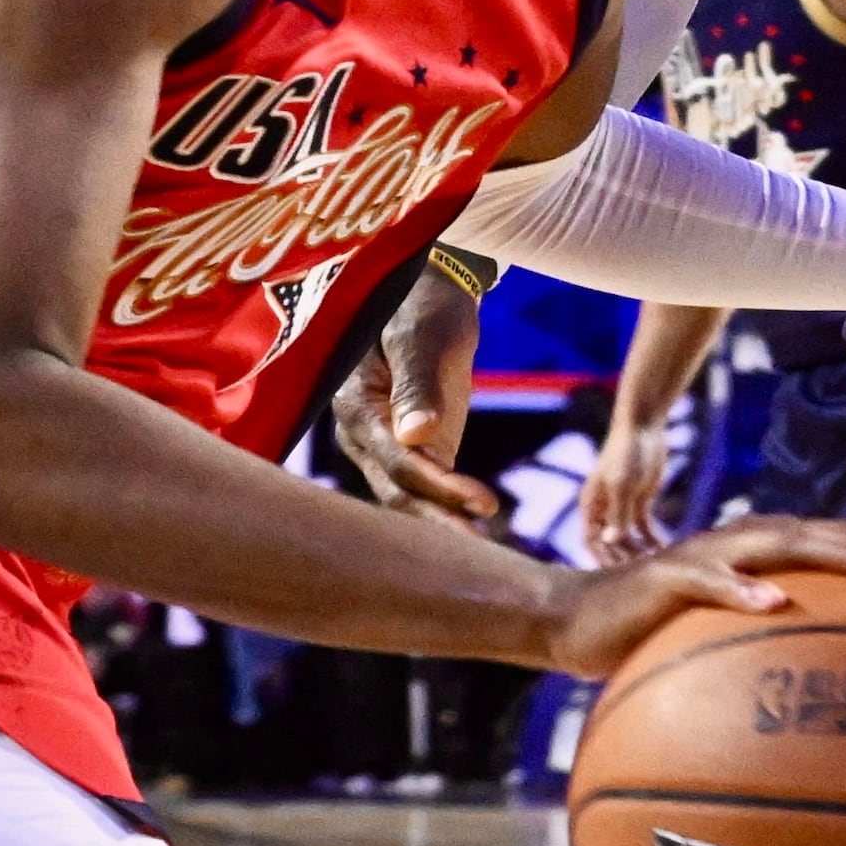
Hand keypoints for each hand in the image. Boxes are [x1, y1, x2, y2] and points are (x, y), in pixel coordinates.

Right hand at [332, 272, 497, 527]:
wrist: (428, 293)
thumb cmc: (423, 304)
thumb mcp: (421, 335)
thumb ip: (416, 383)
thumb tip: (415, 434)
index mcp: (357, 405)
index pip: (398, 460)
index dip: (439, 486)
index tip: (483, 503)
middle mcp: (363, 435)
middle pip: (398, 491)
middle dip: (439, 523)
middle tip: (484, 551)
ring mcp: (383, 447)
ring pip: (408, 498)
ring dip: (444, 525)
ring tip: (487, 552)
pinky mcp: (410, 450)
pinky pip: (425, 490)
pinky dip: (449, 511)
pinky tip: (481, 532)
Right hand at [541, 513, 845, 682]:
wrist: (574, 623)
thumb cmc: (664, 647)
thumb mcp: (736, 661)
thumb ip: (790, 673)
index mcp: (785, 560)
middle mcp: (759, 545)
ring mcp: (714, 555)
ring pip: (793, 544)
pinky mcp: (666, 577)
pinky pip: (706, 580)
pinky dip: (738, 588)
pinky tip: (771, 604)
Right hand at [582, 401, 671, 565]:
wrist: (643, 427)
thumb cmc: (626, 453)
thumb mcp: (622, 484)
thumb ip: (617, 514)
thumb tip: (611, 541)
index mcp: (590, 505)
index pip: (591, 539)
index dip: (602, 557)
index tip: (618, 574)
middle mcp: (603, 509)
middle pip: (609, 543)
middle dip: (622, 559)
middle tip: (641, 576)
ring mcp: (622, 506)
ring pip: (627, 538)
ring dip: (638, 553)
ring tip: (655, 567)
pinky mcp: (640, 501)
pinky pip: (644, 528)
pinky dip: (652, 539)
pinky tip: (666, 550)